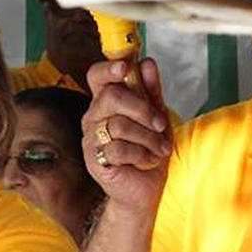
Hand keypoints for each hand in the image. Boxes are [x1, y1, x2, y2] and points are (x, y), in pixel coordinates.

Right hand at [83, 58, 172, 214]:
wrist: (145, 189)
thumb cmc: (149, 152)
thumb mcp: (157, 118)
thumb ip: (151, 92)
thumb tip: (146, 62)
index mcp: (106, 103)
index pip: (97, 76)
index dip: (108, 68)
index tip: (125, 66)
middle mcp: (94, 118)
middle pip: (111, 97)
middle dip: (142, 109)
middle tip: (160, 124)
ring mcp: (91, 139)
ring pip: (119, 125)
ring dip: (149, 138)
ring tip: (160, 149)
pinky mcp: (94, 160)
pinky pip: (119, 149)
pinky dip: (141, 155)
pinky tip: (146, 161)